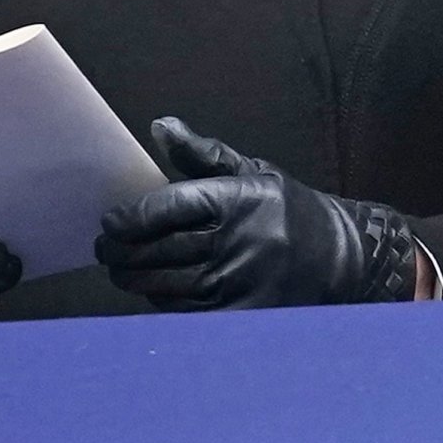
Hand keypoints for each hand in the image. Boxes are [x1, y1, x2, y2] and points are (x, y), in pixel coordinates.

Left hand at [95, 117, 418, 310]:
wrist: (337, 257)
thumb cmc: (285, 209)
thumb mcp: (250, 170)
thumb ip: (201, 153)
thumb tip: (159, 126)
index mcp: (236, 199)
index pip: (167, 208)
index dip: (129, 217)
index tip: (110, 221)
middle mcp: (235, 241)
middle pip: (158, 250)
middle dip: (121, 251)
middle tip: (105, 248)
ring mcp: (237, 283)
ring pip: (165, 284)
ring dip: (134, 278)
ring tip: (120, 268)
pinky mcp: (240, 316)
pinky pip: (184, 312)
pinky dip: (160, 302)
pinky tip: (151, 290)